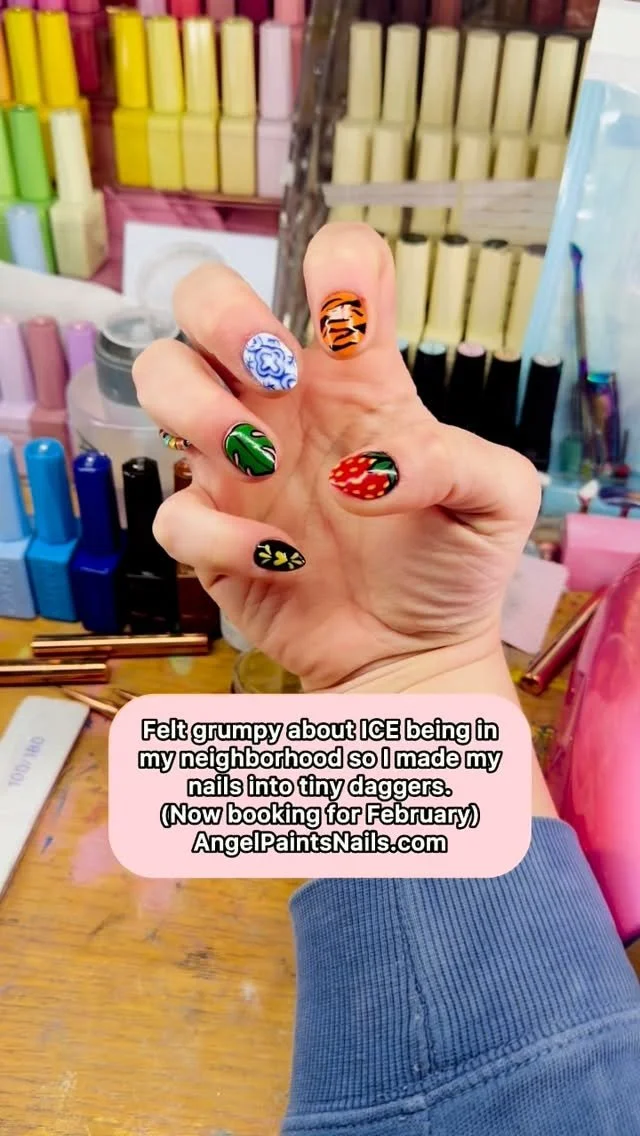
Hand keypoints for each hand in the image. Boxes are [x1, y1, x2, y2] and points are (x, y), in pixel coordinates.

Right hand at [133, 224, 539, 690]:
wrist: (414, 650)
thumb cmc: (452, 563)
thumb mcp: (496, 502)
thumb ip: (460, 462)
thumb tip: (372, 471)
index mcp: (356, 377)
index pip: (335, 270)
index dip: (335, 264)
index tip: (349, 314)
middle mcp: (286, 405)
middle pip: (207, 301)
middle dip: (224, 315)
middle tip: (271, 373)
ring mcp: (239, 465)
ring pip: (163, 378)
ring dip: (196, 405)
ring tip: (258, 458)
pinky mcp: (213, 533)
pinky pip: (176, 513)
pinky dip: (219, 535)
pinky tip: (281, 558)